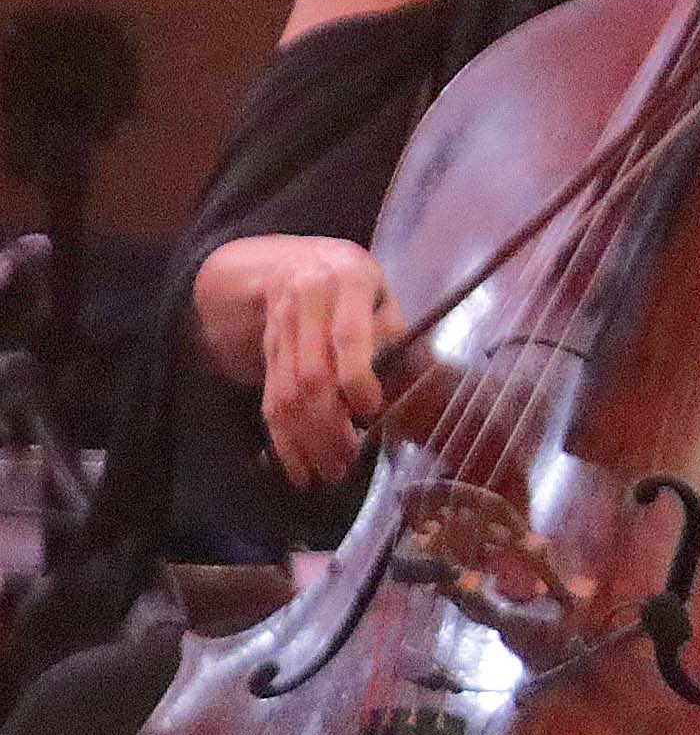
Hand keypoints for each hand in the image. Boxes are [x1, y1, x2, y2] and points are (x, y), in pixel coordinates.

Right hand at [201, 234, 405, 487]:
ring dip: (307, 441)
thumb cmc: (359, 284)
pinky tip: (298, 468)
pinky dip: (284, 439)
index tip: (370, 410)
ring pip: (286, 394)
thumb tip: (398, 386)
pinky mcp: (266, 352)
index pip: (349, 336)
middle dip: (329, 425)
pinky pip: (271, 400)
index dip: (358, 377)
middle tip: (348, 461)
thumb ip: (393, 332)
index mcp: (348, 281)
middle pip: (312, 375)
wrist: (298, 261)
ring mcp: (280, 329)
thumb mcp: (385, 293)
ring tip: (329, 474)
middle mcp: (306, 304)